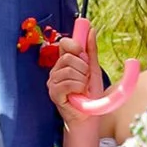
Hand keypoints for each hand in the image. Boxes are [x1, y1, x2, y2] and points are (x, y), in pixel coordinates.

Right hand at [46, 20, 140, 146]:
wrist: (89, 116)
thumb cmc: (90, 94)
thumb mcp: (94, 69)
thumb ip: (91, 51)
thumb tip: (91, 30)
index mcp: (64, 62)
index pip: (64, 44)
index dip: (76, 46)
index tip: (84, 54)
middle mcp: (56, 70)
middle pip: (69, 57)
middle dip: (83, 67)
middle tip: (86, 78)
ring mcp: (53, 82)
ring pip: (69, 70)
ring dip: (82, 80)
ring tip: (83, 88)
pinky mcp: (53, 93)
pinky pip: (67, 83)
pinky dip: (78, 88)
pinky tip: (79, 94)